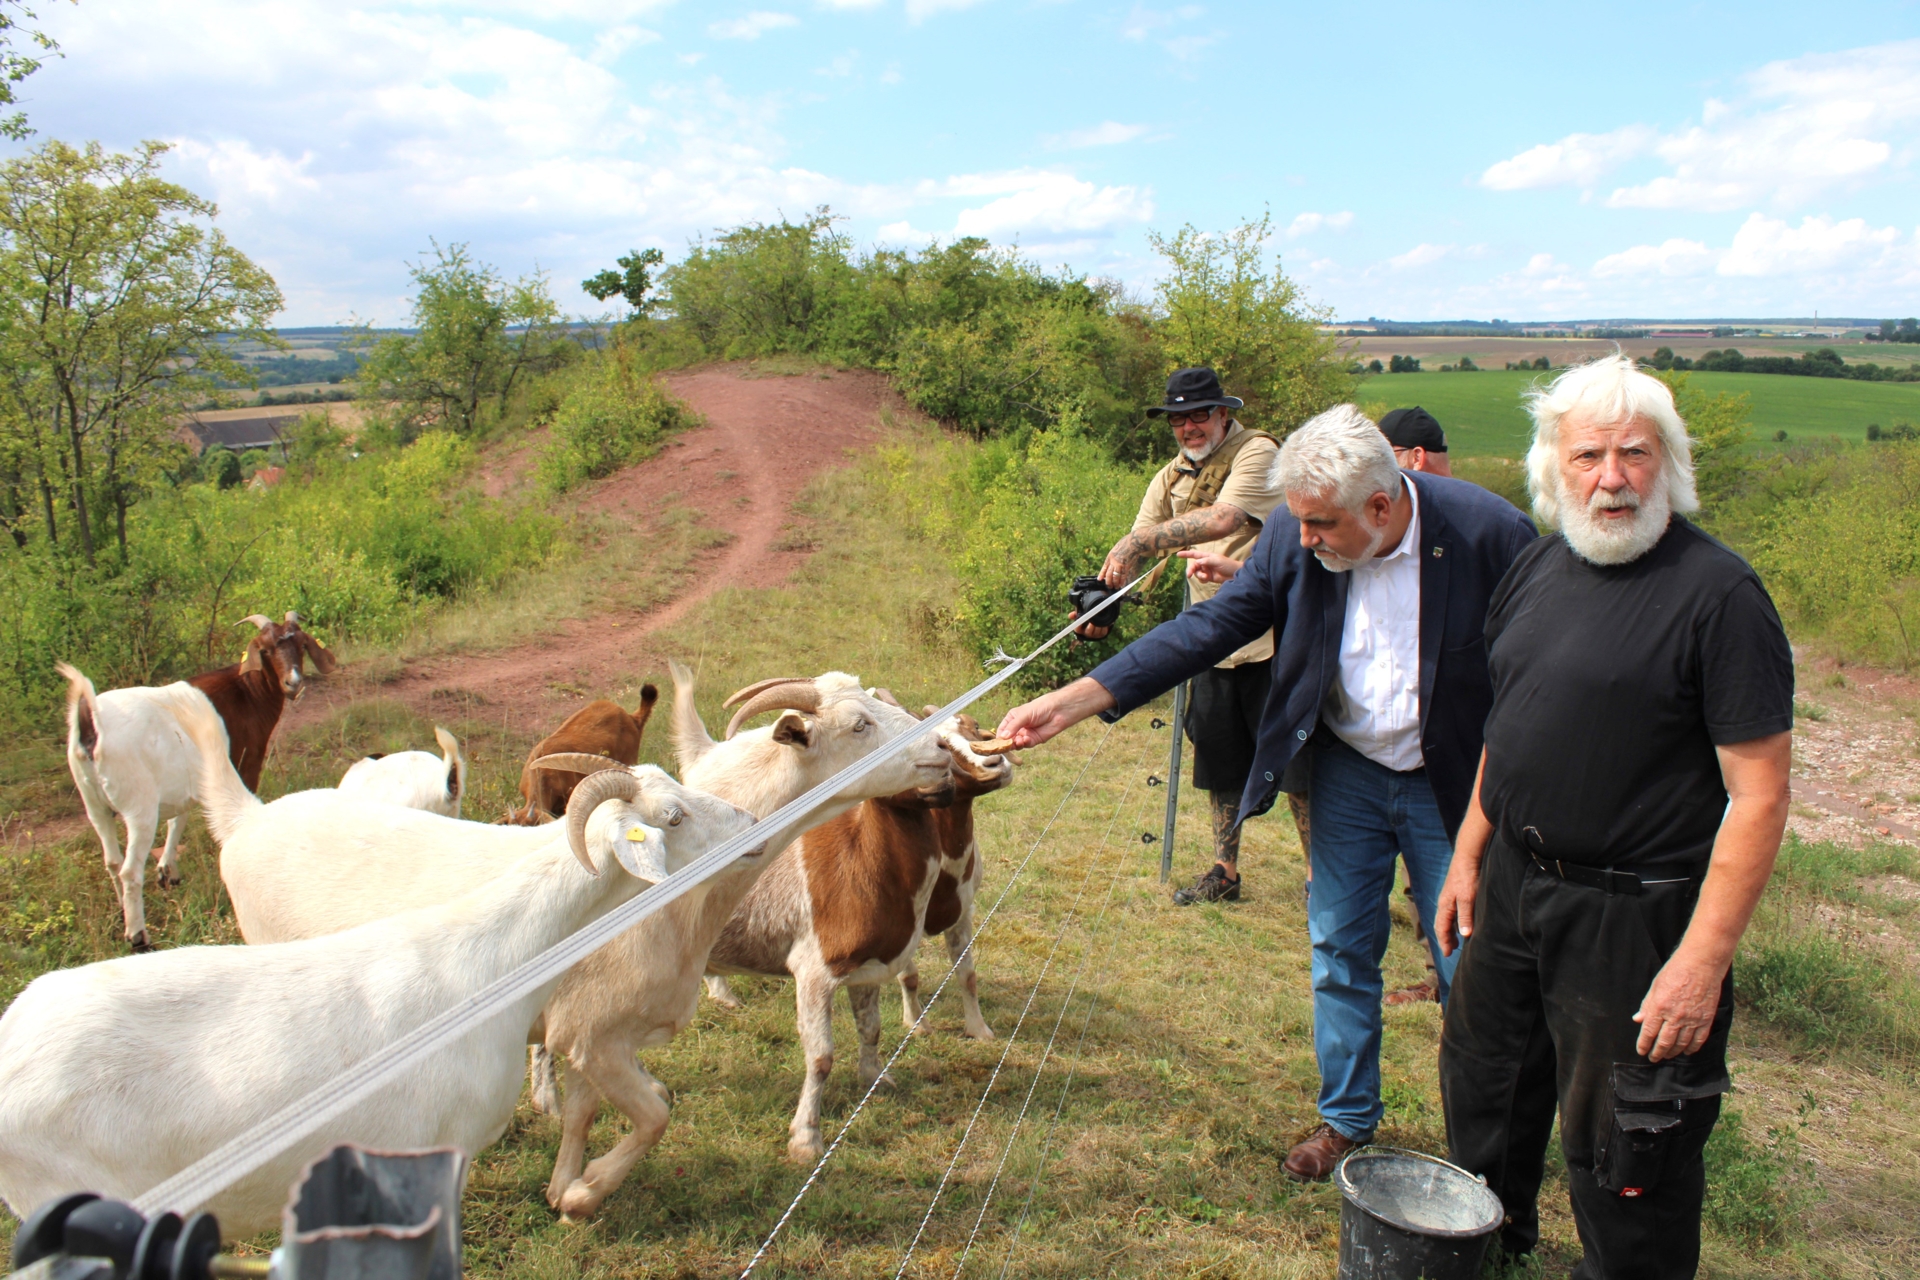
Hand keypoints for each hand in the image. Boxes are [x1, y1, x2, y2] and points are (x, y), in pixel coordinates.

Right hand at [996, 678, 1116, 748]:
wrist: (1058, 711)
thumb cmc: (1041, 707)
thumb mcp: (1024, 714)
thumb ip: (1013, 726)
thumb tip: (1003, 737)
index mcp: (1012, 718)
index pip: (1002, 729)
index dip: (999, 736)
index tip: (998, 743)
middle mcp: (1018, 727)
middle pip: (1008, 739)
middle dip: (1007, 743)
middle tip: (1007, 745)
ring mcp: (1025, 734)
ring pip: (1016, 743)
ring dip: (1016, 744)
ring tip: (1019, 741)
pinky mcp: (1034, 740)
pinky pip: (1026, 745)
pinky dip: (1024, 744)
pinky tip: (1026, 740)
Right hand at [1068, 608, 1110, 641]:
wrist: (1097, 619)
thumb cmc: (1087, 617)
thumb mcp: (1081, 614)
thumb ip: (1075, 614)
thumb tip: (1070, 615)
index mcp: (1080, 629)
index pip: (1077, 629)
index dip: (1078, 625)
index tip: (1081, 620)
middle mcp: (1087, 633)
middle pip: (1088, 632)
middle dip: (1091, 627)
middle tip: (1092, 621)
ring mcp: (1095, 635)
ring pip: (1097, 631)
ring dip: (1099, 626)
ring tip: (1100, 619)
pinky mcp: (1102, 634)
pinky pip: (1104, 631)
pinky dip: (1105, 626)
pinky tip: (1105, 621)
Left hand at [1099, 535, 1142, 588]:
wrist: (1134, 543)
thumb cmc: (1126, 544)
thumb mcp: (1116, 548)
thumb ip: (1114, 555)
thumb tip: (1113, 560)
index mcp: (1110, 556)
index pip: (1104, 567)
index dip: (1102, 574)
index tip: (1099, 579)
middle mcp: (1113, 561)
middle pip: (1108, 574)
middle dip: (1108, 581)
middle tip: (1108, 586)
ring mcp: (1119, 565)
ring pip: (1115, 577)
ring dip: (1115, 583)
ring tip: (1115, 587)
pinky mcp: (1126, 566)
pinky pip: (1123, 576)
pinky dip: (1122, 581)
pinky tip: (1121, 585)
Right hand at [1179, 549, 1240, 583]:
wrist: (1236, 575)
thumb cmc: (1228, 565)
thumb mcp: (1217, 561)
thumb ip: (1206, 561)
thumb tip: (1197, 562)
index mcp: (1207, 556)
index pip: (1195, 554)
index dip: (1186, 554)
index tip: (1178, 555)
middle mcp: (1205, 563)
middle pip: (1194, 566)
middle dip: (1191, 570)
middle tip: (1188, 575)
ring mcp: (1207, 570)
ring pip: (1197, 573)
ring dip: (1200, 576)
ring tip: (1206, 577)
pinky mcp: (1209, 578)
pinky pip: (1201, 579)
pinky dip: (1202, 580)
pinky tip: (1207, 580)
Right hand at [1434, 857, 1479, 956]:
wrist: (1467, 857)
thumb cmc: (1467, 877)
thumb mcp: (1468, 898)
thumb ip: (1465, 916)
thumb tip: (1464, 935)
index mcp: (1445, 906)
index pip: (1441, 928)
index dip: (1444, 942)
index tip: (1448, 954)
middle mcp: (1444, 903)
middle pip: (1441, 924)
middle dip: (1445, 938)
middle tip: (1451, 950)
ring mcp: (1449, 898)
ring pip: (1446, 918)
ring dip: (1449, 930)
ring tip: (1456, 940)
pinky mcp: (1455, 893)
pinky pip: (1451, 912)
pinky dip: (1453, 922)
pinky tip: (1461, 923)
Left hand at [1633, 952, 1724, 1060]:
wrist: (1701, 964)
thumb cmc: (1675, 971)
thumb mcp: (1655, 986)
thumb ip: (1647, 1005)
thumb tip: (1638, 1020)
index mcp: (1659, 1007)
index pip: (1648, 1032)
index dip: (1644, 1044)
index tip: (1641, 1051)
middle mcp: (1675, 1016)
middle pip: (1665, 1042)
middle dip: (1657, 1053)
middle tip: (1653, 1058)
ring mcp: (1692, 1019)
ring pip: (1681, 1044)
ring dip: (1673, 1052)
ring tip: (1667, 1056)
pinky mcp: (1706, 1019)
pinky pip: (1698, 1039)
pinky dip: (1692, 1048)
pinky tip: (1686, 1051)